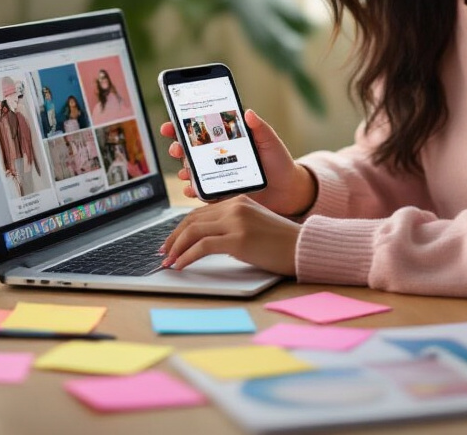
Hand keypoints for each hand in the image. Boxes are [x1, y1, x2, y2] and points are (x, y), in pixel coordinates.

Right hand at [159, 109, 315, 215]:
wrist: (288, 191)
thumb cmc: (279, 163)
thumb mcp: (271, 142)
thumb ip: (259, 128)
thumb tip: (248, 112)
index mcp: (226, 139)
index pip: (200, 129)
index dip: (181, 125)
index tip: (170, 124)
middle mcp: (217, 155)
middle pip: (189, 149)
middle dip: (178, 147)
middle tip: (177, 148)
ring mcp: (217, 174)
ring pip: (192, 170)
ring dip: (184, 170)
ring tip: (186, 170)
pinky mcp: (220, 192)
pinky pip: (202, 191)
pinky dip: (193, 190)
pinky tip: (192, 189)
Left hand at [161, 195, 299, 274]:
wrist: (303, 247)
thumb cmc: (281, 242)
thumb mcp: (253, 224)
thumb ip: (232, 225)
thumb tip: (205, 240)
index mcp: (238, 201)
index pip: (200, 212)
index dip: (181, 227)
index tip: (172, 241)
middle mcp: (235, 207)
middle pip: (192, 220)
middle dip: (174, 238)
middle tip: (164, 252)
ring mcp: (236, 222)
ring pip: (193, 231)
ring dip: (177, 248)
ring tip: (169, 261)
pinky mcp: (238, 239)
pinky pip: (202, 246)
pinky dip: (186, 257)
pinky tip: (180, 265)